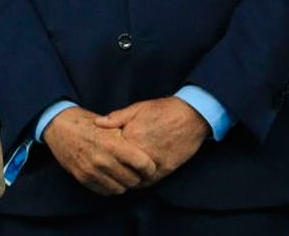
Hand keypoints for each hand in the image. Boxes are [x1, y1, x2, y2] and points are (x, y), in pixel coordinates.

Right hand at [41, 107, 156, 194]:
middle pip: (133, 180)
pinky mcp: (82, 178)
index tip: (148, 165)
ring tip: (122, 173)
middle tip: (136, 170)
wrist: (57, 125)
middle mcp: (102, 160)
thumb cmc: (85, 122)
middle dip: (137, 176)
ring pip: (120, 189)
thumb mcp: (108, 123)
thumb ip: (127, 137)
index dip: (149, 166)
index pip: (143, 165)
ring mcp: (91, 171)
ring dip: (123, 183)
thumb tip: (146, 150)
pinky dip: (110, 186)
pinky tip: (109, 176)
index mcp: (112, 144)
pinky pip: (105, 191)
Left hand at [95, 97, 209, 185]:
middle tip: (105, 168)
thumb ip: (116, 118)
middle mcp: (142, 152)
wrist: (192, 116)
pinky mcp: (166, 169)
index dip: (104, 154)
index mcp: (132, 136)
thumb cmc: (163, 110)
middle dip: (113, 168)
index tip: (99, 154)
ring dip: (126, 177)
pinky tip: (134, 176)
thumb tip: (96, 122)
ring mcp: (155, 163)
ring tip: (119, 174)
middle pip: (121, 167)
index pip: (111, 152)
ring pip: (134, 177)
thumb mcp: (137, 108)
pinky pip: (149, 180)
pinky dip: (140, 180)